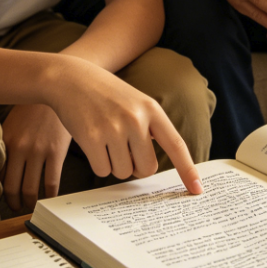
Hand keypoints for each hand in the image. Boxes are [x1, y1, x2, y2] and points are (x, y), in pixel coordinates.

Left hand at [1, 104, 71, 210]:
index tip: (1, 200)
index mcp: (6, 141)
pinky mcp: (56, 152)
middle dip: (13, 203)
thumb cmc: (34, 108)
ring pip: (30, 189)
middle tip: (16, 208)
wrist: (57, 89)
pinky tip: (50, 199)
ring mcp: (38, 151)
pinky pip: (51, 183)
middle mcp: (20, 148)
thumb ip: (6, 144)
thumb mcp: (13, 124)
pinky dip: (49, 196)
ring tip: (32, 207)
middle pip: (12, 187)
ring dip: (30, 204)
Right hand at [44, 56, 202, 194]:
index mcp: (151, 109)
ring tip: (105, 140)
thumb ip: (149, 126)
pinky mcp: (91, 138)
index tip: (197, 190)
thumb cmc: (104, 93)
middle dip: (136, 167)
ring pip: (123, 172)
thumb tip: (152, 164)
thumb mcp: (134, 101)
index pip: (176, 145)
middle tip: (124, 152)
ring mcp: (113, 129)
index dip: (188, 170)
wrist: (69, 78)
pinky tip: (92, 142)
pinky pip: (102, 170)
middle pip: (147, 168)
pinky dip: (98, 163)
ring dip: (114, 164)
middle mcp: (136, 119)